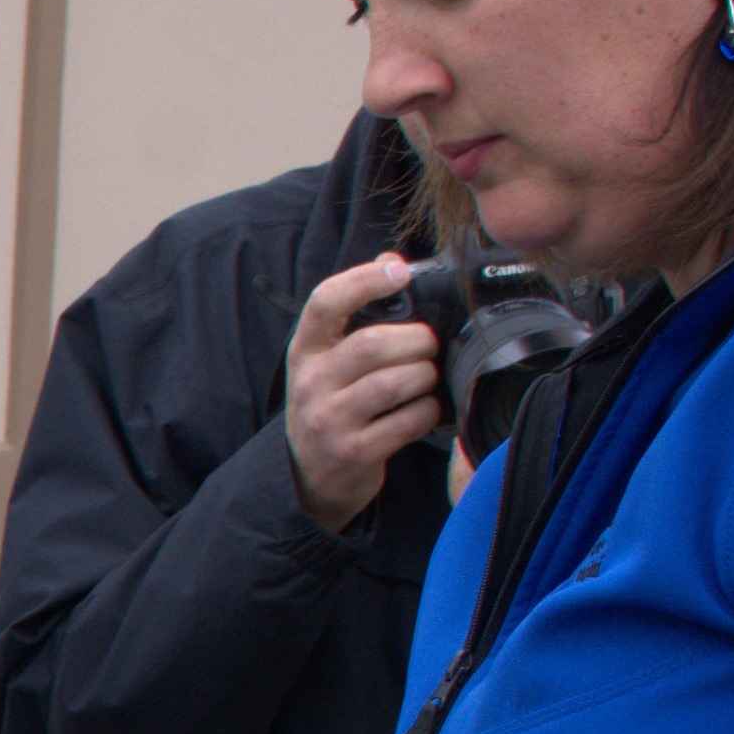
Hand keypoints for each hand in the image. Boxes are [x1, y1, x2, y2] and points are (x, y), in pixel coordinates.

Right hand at [285, 252, 446, 529]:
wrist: (311, 475)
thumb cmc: (332, 402)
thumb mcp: (330, 357)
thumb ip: (358, 308)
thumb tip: (392, 258)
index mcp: (305, 350)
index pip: (325, 302)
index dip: (365, 280)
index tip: (400, 273)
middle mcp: (311, 383)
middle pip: (374, 344)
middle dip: (417, 341)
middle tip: (428, 346)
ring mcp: (329, 420)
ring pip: (397, 383)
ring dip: (426, 376)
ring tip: (426, 378)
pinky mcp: (354, 452)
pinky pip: (409, 420)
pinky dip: (428, 411)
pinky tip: (423, 410)